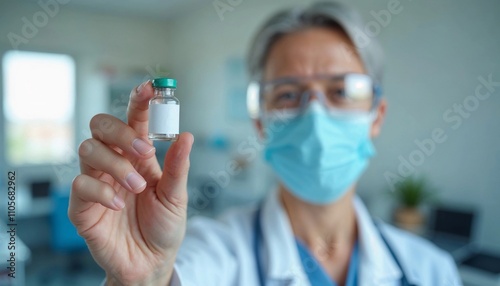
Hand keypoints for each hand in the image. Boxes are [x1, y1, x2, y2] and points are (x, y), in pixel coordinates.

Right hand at [68, 81, 192, 284]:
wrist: (151, 262)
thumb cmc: (164, 226)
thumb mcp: (177, 196)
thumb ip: (178, 167)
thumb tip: (187, 135)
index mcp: (138, 156)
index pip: (134, 120)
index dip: (139, 101)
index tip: (150, 88)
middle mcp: (115, 162)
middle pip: (101, 125)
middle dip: (122, 131)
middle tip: (145, 151)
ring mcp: (97, 182)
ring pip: (88, 149)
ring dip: (116, 164)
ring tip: (138, 186)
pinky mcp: (82, 205)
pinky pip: (81, 184)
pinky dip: (101, 190)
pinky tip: (119, 205)